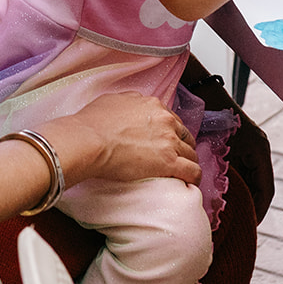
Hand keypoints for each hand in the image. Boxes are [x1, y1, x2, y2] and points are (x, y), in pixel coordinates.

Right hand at [44, 92, 200, 185]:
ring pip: (191, 153)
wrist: (88, 141)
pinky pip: (192, 171)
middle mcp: (165, 120)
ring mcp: (169, 142)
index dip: (171, 132)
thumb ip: (130, 102)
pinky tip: (191, 183)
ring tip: (184, 173)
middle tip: (175, 157)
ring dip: (188, 162)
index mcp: (153, 105)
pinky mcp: (168, 162)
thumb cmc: (92, 123)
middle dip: (182, 146)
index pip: (172, 120)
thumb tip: (134, 105)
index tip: (167, 141)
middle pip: (185, 136)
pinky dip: (194, 177)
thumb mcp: (113, 100)